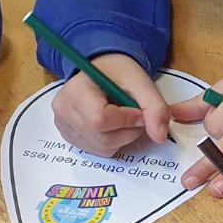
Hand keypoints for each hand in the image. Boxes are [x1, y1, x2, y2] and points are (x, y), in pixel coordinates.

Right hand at [51, 54, 169, 156]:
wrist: (102, 71)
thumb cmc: (118, 73)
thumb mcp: (141, 83)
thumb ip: (154, 107)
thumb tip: (159, 137)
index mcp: (75, 91)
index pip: (100, 119)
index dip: (126, 120)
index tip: (137, 110)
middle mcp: (63, 111)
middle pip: (103, 138)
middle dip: (128, 130)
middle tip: (132, 114)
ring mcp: (64, 127)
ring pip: (103, 148)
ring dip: (123, 137)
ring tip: (122, 117)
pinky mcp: (71, 138)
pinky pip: (100, 151)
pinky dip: (114, 142)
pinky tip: (112, 125)